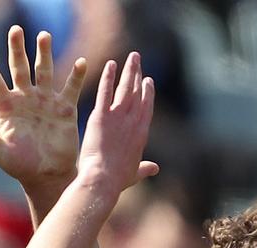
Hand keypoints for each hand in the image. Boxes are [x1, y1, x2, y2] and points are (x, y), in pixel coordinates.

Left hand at [0, 27, 87, 191]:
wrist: (47, 176)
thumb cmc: (20, 166)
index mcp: (6, 107)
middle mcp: (25, 99)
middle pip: (19, 68)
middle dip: (17, 49)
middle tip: (15, 30)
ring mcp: (45, 101)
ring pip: (44, 71)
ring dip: (44, 53)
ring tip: (43, 35)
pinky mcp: (65, 108)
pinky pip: (71, 88)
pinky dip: (76, 75)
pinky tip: (80, 62)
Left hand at [75, 53, 159, 192]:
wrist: (103, 180)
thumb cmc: (117, 181)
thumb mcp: (134, 174)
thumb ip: (145, 168)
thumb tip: (155, 169)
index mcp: (141, 133)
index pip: (147, 107)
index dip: (148, 93)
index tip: (148, 80)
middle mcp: (133, 121)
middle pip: (137, 92)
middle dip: (138, 74)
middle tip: (138, 59)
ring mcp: (118, 117)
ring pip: (125, 88)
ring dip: (129, 71)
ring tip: (131, 57)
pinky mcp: (101, 116)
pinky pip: (105, 92)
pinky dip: (108, 77)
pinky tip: (111, 65)